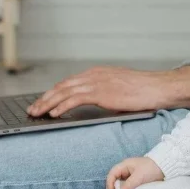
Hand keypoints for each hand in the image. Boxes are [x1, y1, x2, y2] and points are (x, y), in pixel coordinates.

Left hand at [28, 67, 164, 117]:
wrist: (157, 87)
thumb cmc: (142, 91)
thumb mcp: (118, 89)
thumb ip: (103, 93)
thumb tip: (94, 104)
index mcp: (96, 73)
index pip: (68, 83)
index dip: (53, 93)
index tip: (42, 102)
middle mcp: (93, 75)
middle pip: (62, 86)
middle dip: (44, 98)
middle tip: (32, 109)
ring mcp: (96, 82)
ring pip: (64, 92)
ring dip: (47, 103)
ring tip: (36, 113)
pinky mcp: (101, 92)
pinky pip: (75, 99)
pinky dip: (61, 106)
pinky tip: (53, 114)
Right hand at [105, 157, 163, 188]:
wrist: (165, 168)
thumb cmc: (151, 168)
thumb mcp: (139, 176)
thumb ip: (129, 184)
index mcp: (124, 165)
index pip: (112, 174)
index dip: (109, 183)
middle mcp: (125, 170)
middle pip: (115, 179)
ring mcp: (130, 176)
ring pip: (121, 184)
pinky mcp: (135, 181)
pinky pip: (128, 187)